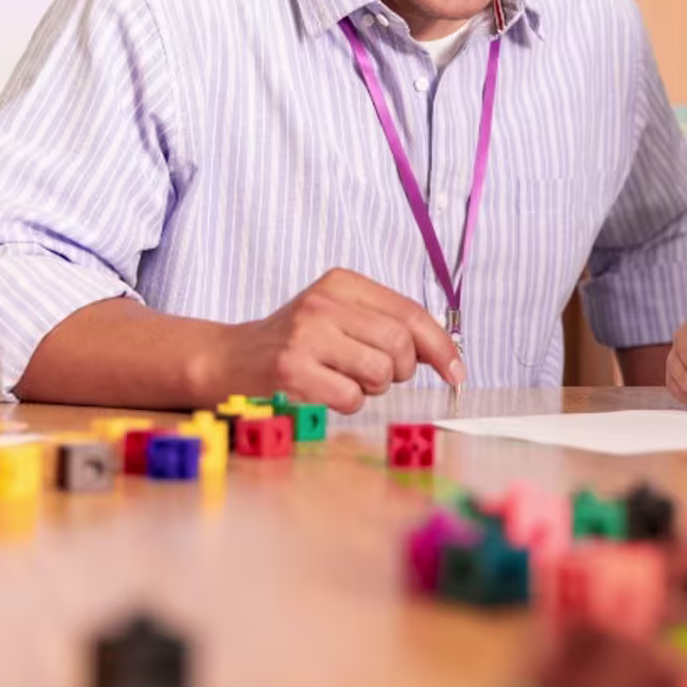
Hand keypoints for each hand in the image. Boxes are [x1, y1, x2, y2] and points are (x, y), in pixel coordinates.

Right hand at [225, 269, 464, 412]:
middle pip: (400, 343)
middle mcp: (324, 302)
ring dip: (371, 388)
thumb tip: (442, 354)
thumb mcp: (338, 316)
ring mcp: (306, 334)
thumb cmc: (296, 342)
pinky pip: (351, 397)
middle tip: (377, 375)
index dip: (441, 346)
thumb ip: (385, 325)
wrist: (229, 358)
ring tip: (343, 379)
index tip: (457, 371)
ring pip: (379, 372)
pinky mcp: (291, 369)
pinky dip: (347, 403)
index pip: (410, 312)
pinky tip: (324, 392)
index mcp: (341, 282)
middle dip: (399, 370)